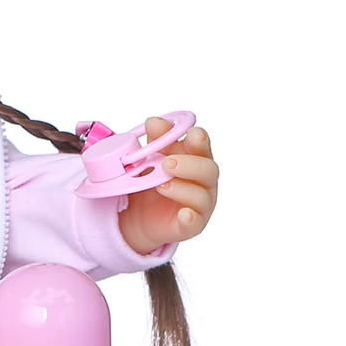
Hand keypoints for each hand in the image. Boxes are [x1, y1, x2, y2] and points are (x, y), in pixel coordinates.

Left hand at [119, 117, 218, 254]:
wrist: (138, 214)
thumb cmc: (152, 179)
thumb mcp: (151, 158)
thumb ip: (156, 141)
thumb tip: (154, 121)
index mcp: (195, 158)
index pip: (203, 146)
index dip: (199, 140)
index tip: (193, 134)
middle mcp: (203, 180)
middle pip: (208, 169)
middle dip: (189, 164)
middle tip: (167, 163)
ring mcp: (201, 204)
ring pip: (201, 196)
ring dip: (181, 188)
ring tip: (160, 185)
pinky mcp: (192, 224)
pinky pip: (195, 222)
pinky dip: (190, 218)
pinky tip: (184, 214)